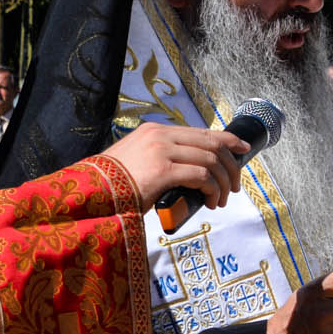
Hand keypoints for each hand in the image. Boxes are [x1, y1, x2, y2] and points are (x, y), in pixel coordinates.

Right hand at [106, 123, 248, 214]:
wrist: (89, 191)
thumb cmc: (112, 184)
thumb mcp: (137, 161)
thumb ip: (160, 159)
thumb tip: (185, 172)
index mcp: (156, 130)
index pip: (201, 132)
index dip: (227, 140)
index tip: (243, 149)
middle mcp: (160, 135)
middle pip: (211, 144)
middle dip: (230, 165)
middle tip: (234, 185)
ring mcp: (161, 150)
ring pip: (210, 161)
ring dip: (222, 182)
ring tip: (221, 200)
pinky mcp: (162, 170)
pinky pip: (201, 177)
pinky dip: (212, 190)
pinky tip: (211, 202)